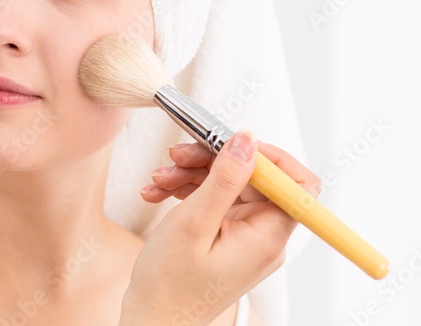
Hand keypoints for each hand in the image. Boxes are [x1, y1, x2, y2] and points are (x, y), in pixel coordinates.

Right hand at [120, 130, 321, 325]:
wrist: (153, 321)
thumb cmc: (170, 283)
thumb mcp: (194, 222)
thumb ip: (224, 179)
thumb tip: (247, 140)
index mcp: (267, 236)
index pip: (295, 183)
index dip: (267, 156)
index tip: (229, 142)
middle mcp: (264, 237)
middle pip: (253, 179)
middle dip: (212, 161)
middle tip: (176, 156)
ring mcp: (245, 238)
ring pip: (228, 187)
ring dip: (191, 175)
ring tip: (157, 180)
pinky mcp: (226, 240)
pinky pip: (215, 203)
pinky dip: (187, 192)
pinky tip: (157, 193)